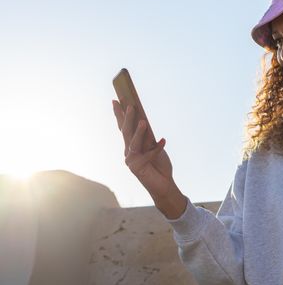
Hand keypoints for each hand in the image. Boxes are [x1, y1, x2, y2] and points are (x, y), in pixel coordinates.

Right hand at [112, 100, 186, 218]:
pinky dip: (157, 148)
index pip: (123, 127)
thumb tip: (144, 122)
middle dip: (127, 118)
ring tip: (144, 121)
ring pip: (133, 143)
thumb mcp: (155, 147)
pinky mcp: (138, 168)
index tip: (116, 100)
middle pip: (126, 132)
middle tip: (130, 105)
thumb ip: (149, 138)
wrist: (164, 185)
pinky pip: (148, 154)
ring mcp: (131, 161)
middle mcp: (128, 152)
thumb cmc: (159, 165)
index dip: (119, 114)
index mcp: (131, 146)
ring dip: (139, 132)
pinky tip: (163, 140)